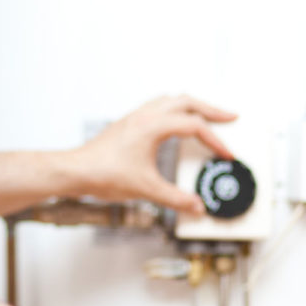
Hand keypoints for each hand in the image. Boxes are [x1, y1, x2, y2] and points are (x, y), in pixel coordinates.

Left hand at [73, 95, 236, 213]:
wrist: (75, 171)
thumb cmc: (103, 174)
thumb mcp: (146, 189)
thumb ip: (176, 199)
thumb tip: (196, 206)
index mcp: (153, 126)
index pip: (194, 126)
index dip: (215, 141)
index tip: (226, 154)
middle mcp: (144, 115)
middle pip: (186, 101)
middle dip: (211, 109)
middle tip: (230, 117)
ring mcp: (135, 117)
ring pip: (170, 99)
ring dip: (191, 105)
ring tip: (206, 116)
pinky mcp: (128, 123)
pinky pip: (157, 106)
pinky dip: (174, 110)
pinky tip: (175, 124)